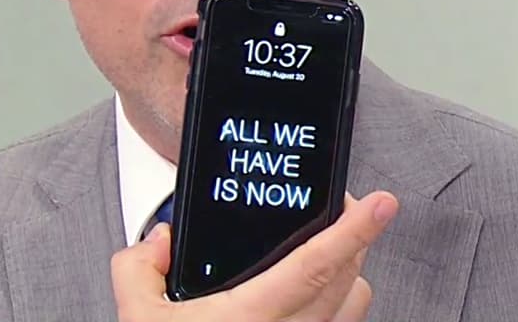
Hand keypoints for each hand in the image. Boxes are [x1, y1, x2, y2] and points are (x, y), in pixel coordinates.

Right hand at [112, 191, 398, 321]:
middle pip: (346, 279)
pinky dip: (340, 304)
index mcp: (248, 319)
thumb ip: (139, 266)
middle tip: (340, 208)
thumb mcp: (137, 313)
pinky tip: (318, 295)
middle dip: (352, 237)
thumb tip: (160, 241)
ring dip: (350, 273)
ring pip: (355, 304)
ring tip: (329, 253)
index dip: (352, 231)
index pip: (314, 267)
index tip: (381, 206)